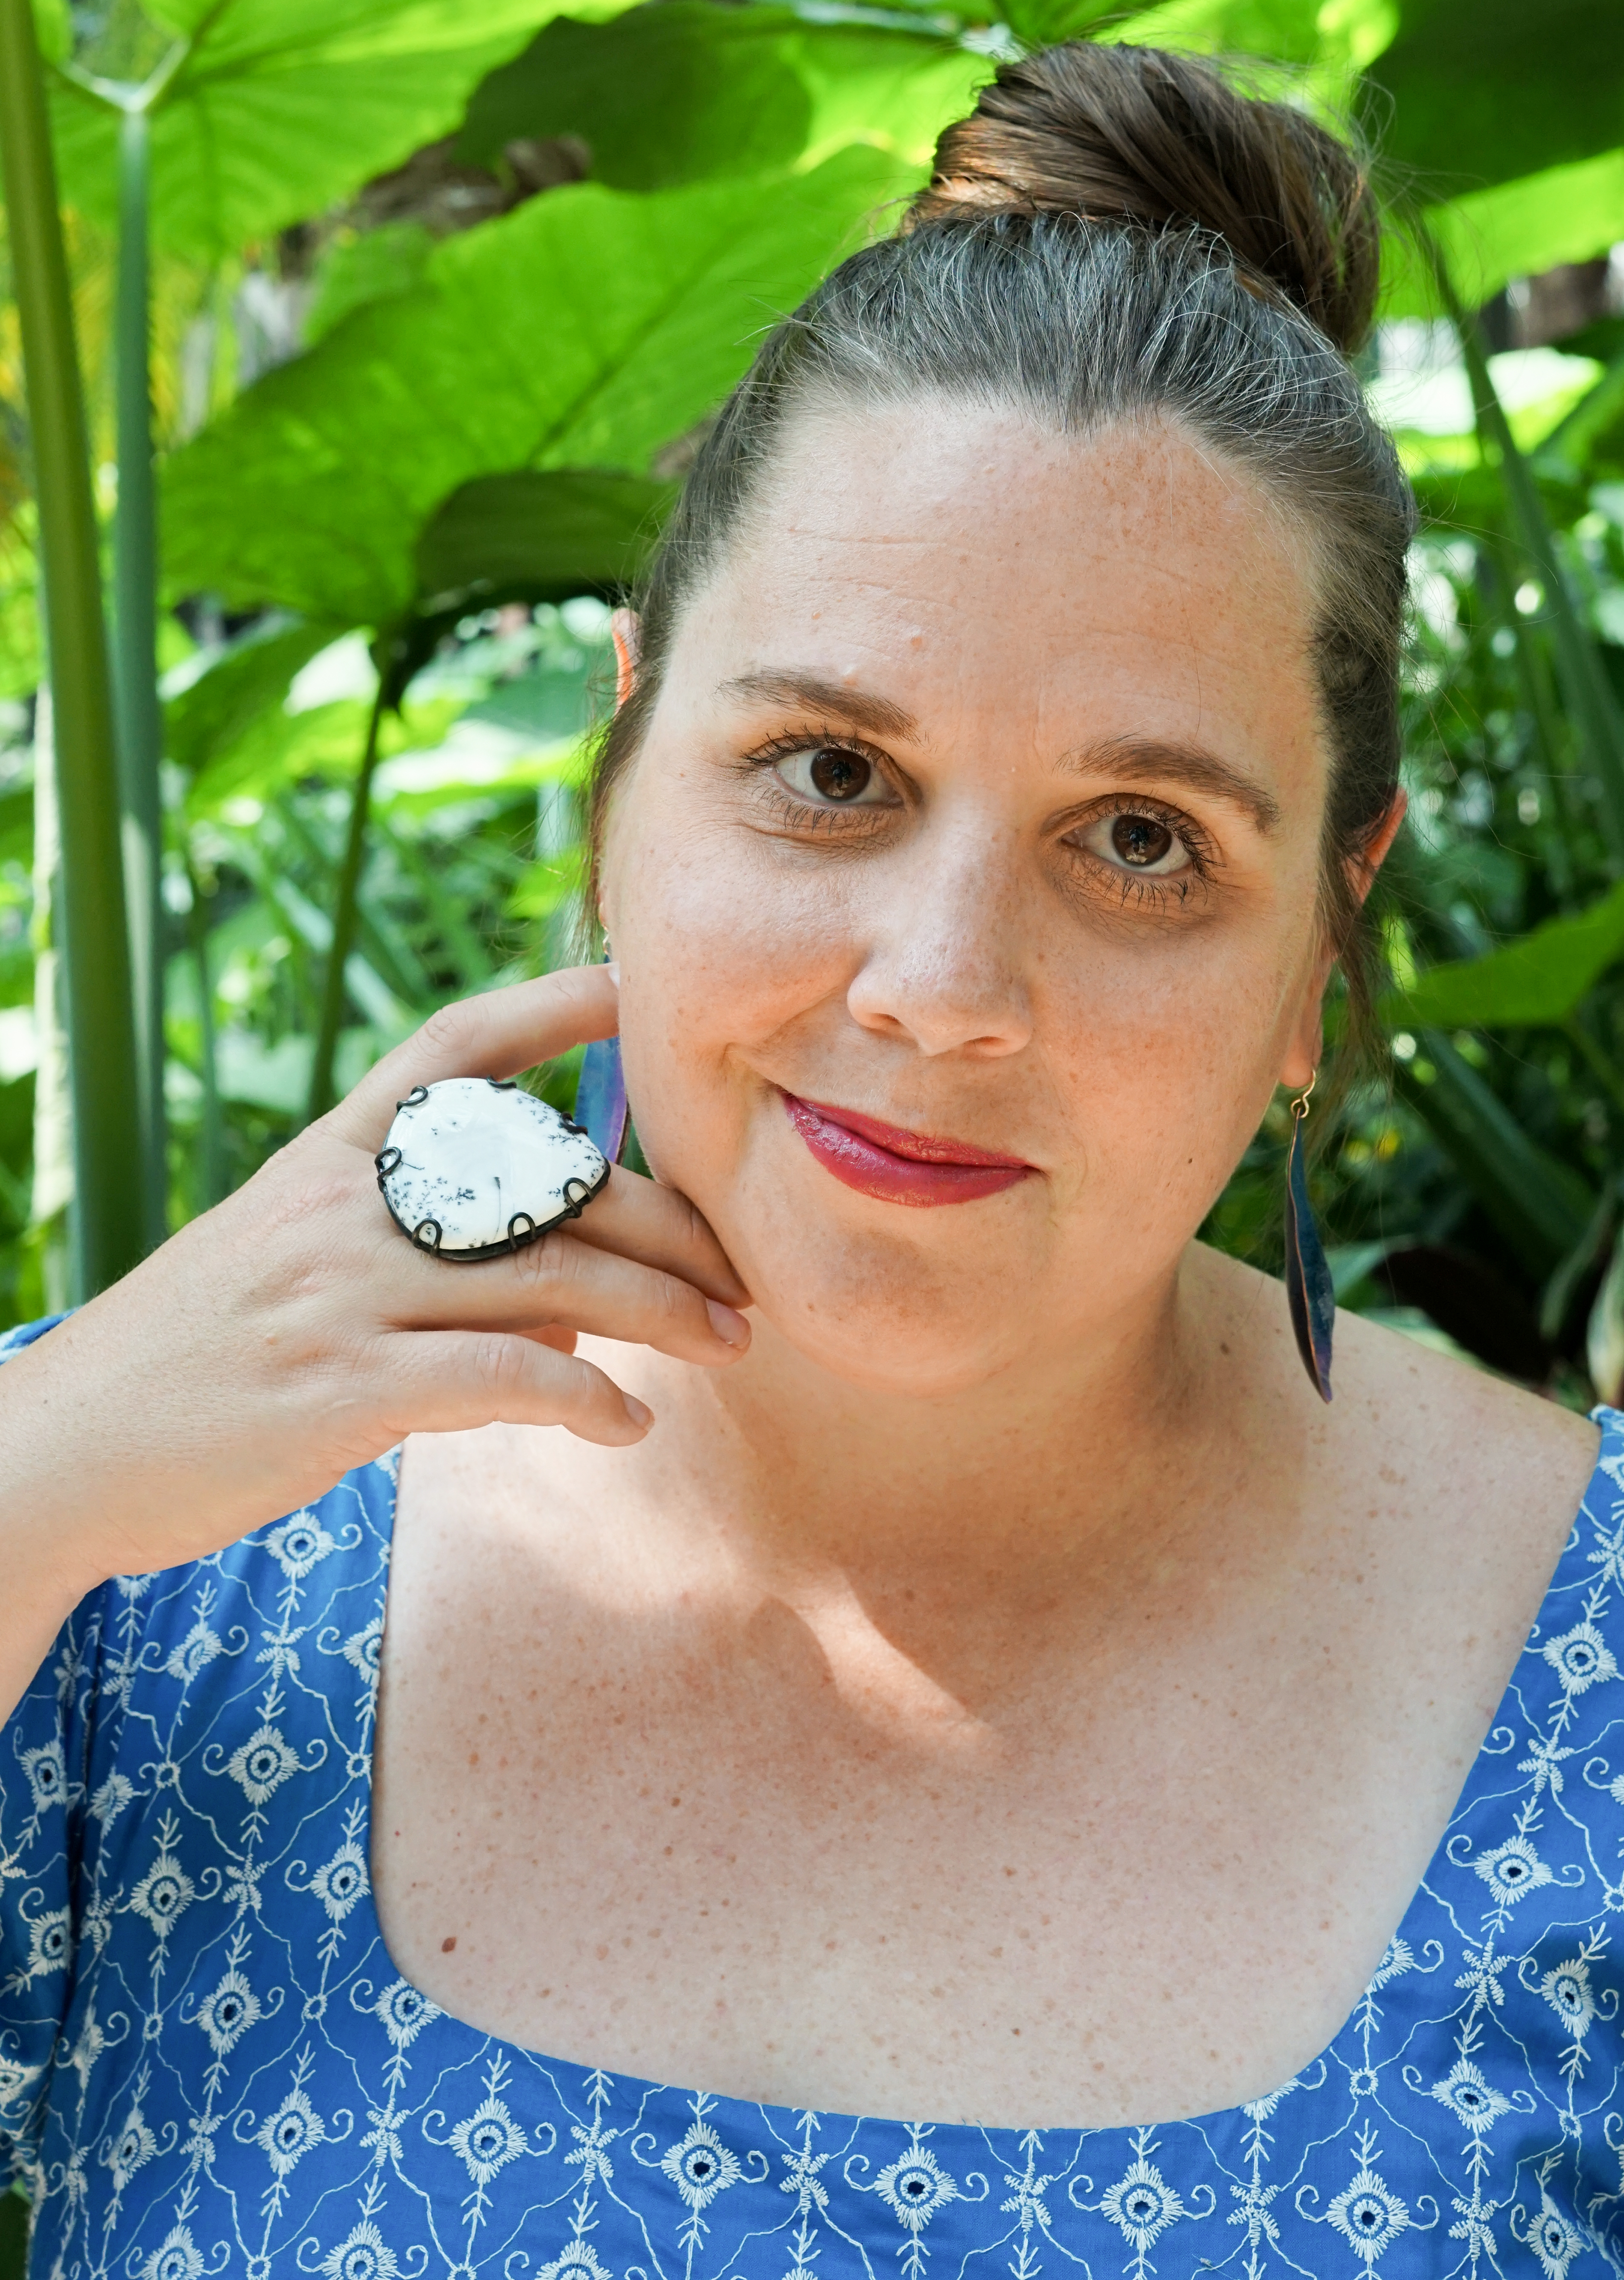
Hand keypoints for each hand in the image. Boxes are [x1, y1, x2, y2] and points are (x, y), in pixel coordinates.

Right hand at [0, 969, 746, 1617]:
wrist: (64, 1447)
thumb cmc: (198, 1359)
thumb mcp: (292, 1264)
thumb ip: (421, 1258)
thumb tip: (567, 1311)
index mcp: (327, 1156)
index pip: (447, 1050)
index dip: (543, 1007)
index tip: (627, 987)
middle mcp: (343, 1206)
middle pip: (545, 1181)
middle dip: (666, 1222)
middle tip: (745, 1269)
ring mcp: (343, 1292)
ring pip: (551, 1279)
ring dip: (663, 1314)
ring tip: (731, 1343)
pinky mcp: (343, 1389)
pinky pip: (502, 1379)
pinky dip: (583, 1401)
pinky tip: (627, 1423)